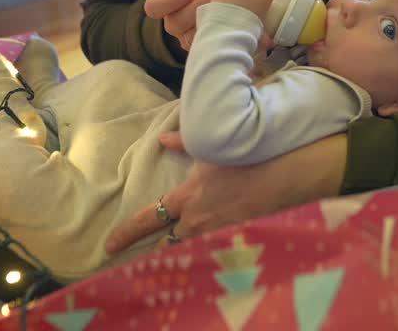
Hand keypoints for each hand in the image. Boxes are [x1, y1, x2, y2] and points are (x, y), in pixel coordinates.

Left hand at [105, 132, 347, 253]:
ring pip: (190, 249)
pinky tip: (206, 255)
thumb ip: (185, 143)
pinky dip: (206, 251)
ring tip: (172, 259)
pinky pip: (214, 250)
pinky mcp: (238, 240)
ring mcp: (219, 234)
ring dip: (181, 252)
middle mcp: (198, 222)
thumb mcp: (213, 146)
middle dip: (155, 251)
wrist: (288, 174)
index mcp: (188, 197)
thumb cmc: (250, 156)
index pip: (148, 219)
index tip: (109, 245)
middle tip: (139, 259)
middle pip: (168, 244)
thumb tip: (163, 139)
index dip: (127, 234)